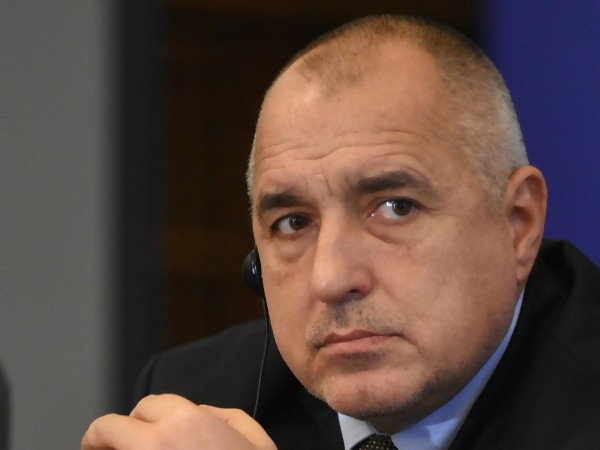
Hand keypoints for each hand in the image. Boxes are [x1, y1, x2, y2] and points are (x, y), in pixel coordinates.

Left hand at [81, 394, 276, 449]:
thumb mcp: (258, 444)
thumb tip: (202, 412)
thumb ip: (227, 417)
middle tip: (109, 447)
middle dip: (108, 435)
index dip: (143, 417)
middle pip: (107, 428)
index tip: (139, 430)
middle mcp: (154, 444)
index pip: (146, 405)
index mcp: (187, 422)